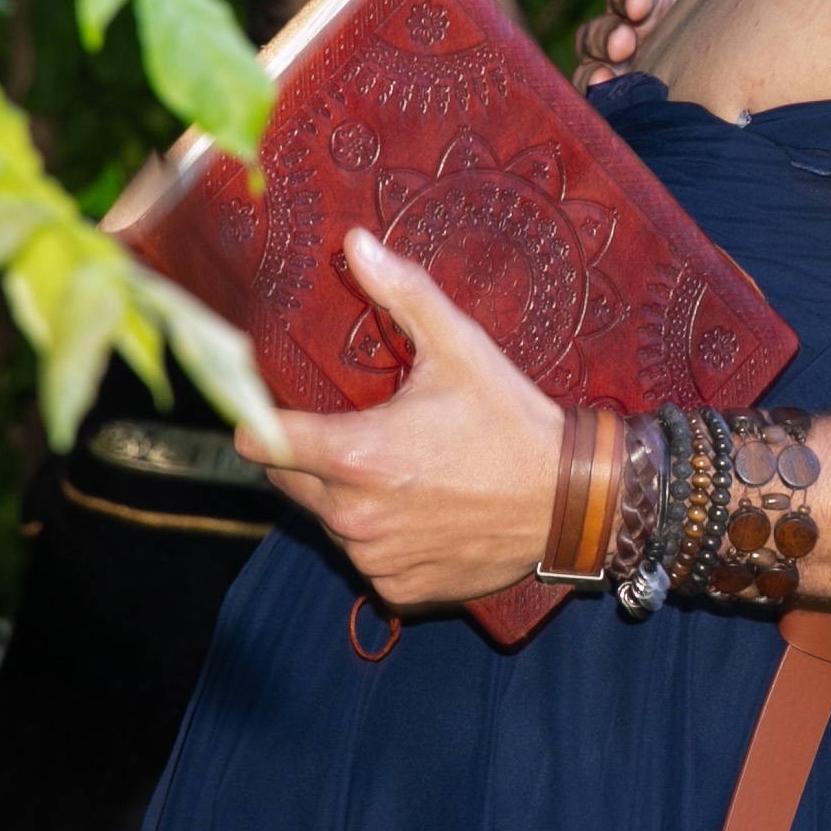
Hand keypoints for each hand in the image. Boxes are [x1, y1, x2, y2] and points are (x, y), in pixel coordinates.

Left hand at [240, 231, 564, 606]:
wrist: (571, 502)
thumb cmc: (513, 423)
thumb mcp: (460, 347)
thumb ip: (401, 293)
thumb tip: (355, 241)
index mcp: (355, 455)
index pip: (259, 442)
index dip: (260, 421)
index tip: (276, 410)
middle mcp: (354, 514)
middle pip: (289, 483)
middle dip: (310, 458)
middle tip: (367, 437)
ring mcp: (375, 557)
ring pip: (329, 523)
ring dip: (349, 500)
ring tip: (404, 476)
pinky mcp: (400, 588)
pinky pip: (368, 561)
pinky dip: (385, 540)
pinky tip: (424, 514)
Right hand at [575, 0, 773, 85]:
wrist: (736, 92)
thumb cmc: (726, 34)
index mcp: (652, 6)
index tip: (641, 3)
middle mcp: (628, 37)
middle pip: (602, 28)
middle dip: (610, 32)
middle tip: (627, 39)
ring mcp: (619, 71)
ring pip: (591, 61)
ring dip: (596, 62)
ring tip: (612, 72)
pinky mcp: (618, 104)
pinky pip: (594, 97)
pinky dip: (594, 92)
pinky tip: (606, 95)